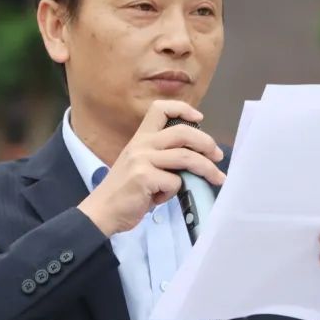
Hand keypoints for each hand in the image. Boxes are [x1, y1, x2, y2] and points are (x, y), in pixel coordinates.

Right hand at [77, 100, 225, 236]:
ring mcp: (142, 160)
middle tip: (217, 156)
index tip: (199, 118)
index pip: (160, 108)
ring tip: (217, 178)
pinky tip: (161, 199)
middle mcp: (141, 144)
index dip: (183, 109)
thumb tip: (196, 158)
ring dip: (207, 169)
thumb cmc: (125, 191)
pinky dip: (174, 192)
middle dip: (206, 143)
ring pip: (186, 157)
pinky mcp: (144, 177)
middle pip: (182, 132)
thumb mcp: (141, 165)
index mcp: (140, 138)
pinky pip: (174, 182)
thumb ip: (162, 157)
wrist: (102, 211)